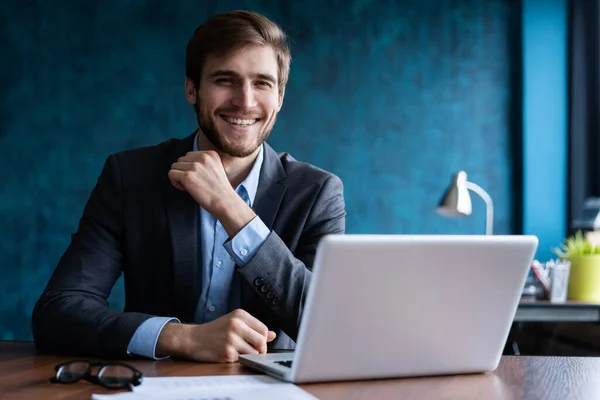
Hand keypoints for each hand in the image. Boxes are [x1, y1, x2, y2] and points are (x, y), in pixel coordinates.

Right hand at [156, 309, 276, 362]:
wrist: (193, 339)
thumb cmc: (215, 331)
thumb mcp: (234, 322)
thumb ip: (253, 328)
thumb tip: (273, 335)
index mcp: (239, 315)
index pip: (263, 329)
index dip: (263, 339)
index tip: (258, 342)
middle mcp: (236, 325)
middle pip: (261, 341)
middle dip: (261, 349)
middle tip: (253, 351)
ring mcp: (231, 339)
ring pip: (254, 352)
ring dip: (250, 355)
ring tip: (239, 351)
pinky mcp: (227, 353)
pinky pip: (243, 359)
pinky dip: (240, 359)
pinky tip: (230, 354)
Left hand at [168, 151, 256, 236]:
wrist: (224, 202)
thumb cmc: (219, 190)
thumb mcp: (215, 168)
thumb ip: (202, 163)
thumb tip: (184, 164)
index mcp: (211, 154)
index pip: (190, 155)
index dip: (190, 167)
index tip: (197, 177)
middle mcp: (202, 157)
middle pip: (181, 160)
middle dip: (184, 171)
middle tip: (193, 183)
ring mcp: (194, 166)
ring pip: (174, 166)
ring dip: (179, 176)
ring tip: (189, 186)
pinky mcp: (187, 176)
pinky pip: (171, 174)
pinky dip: (175, 182)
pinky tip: (185, 188)